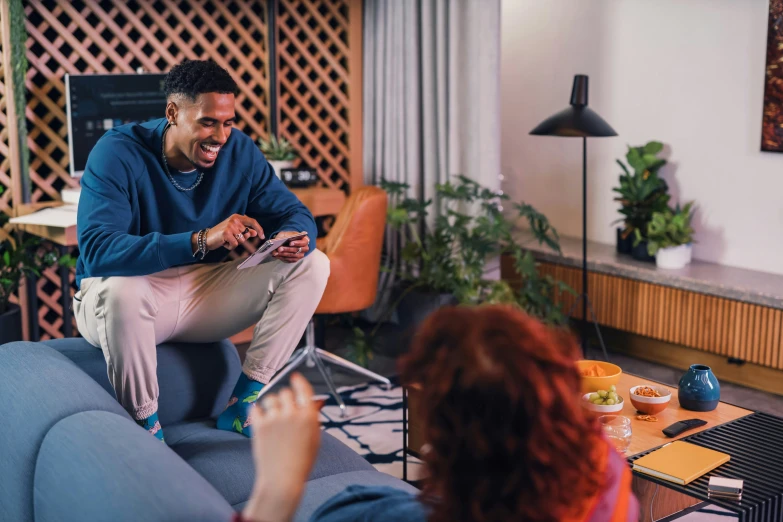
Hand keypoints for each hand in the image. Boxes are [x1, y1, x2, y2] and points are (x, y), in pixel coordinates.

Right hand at [206, 214, 263, 250]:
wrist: (207, 237)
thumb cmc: (221, 234)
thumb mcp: (234, 230)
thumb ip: (245, 230)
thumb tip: (255, 233)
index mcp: (237, 217)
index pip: (252, 221)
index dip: (259, 229)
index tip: (262, 236)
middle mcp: (234, 219)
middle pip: (247, 234)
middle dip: (240, 239)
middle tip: (230, 237)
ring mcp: (230, 226)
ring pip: (241, 240)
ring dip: (235, 243)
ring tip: (226, 239)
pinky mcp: (226, 233)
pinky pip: (235, 244)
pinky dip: (230, 246)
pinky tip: (224, 242)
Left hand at [243, 374, 320, 521]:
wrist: (282, 479)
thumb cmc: (301, 460)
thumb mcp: (314, 437)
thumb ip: (313, 416)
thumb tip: (316, 400)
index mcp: (308, 416)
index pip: (303, 388)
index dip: (298, 381)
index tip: (294, 377)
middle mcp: (292, 414)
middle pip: (285, 392)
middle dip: (285, 398)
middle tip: (284, 409)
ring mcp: (274, 419)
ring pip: (270, 398)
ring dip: (271, 404)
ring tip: (273, 417)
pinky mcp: (259, 426)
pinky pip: (255, 408)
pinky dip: (257, 412)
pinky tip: (262, 420)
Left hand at [272, 231, 309, 262]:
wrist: (287, 241)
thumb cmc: (288, 236)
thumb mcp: (287, 233)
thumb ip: (285, 236)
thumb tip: (281, 241)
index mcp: (305, 240)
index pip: (303, 242)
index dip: (297, 243)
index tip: (290, 243)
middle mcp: (305, 248)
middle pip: (297, 250)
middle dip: (287, 249)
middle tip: (279, 248)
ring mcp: (301, 255)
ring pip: (292, 256)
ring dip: (283, 254)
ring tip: (276, 252)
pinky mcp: (295, 259)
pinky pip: (289, 260)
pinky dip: (282, 257)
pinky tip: (277, 255)